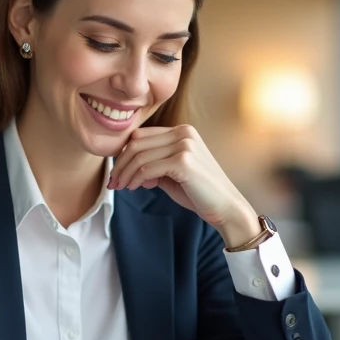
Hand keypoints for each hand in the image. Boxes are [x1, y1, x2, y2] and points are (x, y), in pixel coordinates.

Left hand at [108, 125, 259, 246]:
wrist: (225, 207)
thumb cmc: (199, 193)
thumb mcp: (172, 174)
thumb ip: (153, 166)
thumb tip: (129, 169)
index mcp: (182, 131)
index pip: (141, 135)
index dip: (124, 154)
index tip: (117, 172)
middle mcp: (183, 133)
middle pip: (136, 143)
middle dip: (120, 164)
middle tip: (114, 182)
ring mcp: (184, 145)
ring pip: (139, 155)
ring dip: (125, 173)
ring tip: (121, 187)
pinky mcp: (183, 161)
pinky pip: (147, 168)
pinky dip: (136, 179)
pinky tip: (134, 188)